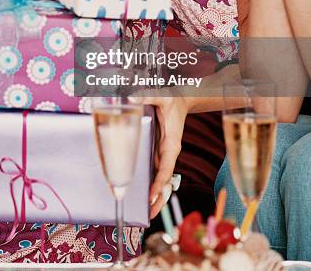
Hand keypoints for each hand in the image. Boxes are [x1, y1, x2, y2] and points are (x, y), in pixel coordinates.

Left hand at [129, 95, 187, 218]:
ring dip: (154, 196)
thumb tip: (130, 99)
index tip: (152, 196)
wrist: (180, 97)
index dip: (159, 183)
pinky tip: (142, 195)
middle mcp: (168, 151)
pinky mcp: (157, 150)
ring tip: (145, 212)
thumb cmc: (171, 98)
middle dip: (158, 198)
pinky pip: (154, 170)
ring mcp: (163, 153)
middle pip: (165, 180)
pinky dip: (150, 183)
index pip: (166, 167)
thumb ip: (146, 96)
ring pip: (160, 179)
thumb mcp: (161, 96)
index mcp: (171, 143)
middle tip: (148, 215)